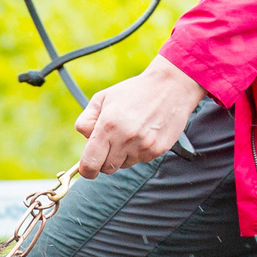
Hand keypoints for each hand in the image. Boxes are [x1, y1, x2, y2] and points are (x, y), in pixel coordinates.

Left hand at [74, 56, 204, 177]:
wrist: (170, 87)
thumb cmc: (133, 92)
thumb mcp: (102, 98)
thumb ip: (86, 121)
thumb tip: (85, 142)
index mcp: (107, 125)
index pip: (90, 163)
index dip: (86, 170)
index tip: (87, 167)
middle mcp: (125, 138)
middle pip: (106, 168)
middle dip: (104, 159)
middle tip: (110, 141)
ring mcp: (143, 146)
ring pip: (124, 165)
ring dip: (122, 155)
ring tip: (130, 132)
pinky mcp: (157, 150)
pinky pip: (140, 160)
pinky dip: (138, 151)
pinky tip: (143, 133)